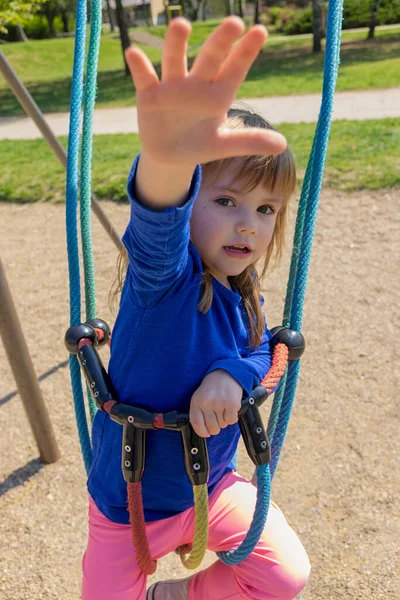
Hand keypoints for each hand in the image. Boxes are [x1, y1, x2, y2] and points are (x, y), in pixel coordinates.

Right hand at [125, 17, 285, 168]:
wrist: (170, 155)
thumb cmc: (200, 143)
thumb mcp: (224, 144)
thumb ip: (250, 141)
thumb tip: (282, 144)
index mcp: (218, 94)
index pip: (235, 69)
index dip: (246, 52)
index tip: (261, 30)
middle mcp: (197, 84)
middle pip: (210, 59)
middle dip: (220, 42)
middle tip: (233, 22)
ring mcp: (172, 87)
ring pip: (175, 61)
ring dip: (176, 44)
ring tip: (181, 24)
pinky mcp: (149, 95)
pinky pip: (144, 78)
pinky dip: (139, 67)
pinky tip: (134, 53)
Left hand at [189, 369, 241, 436]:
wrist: (226, 374)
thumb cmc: (212, 389)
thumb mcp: (200, 397)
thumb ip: (199, 413)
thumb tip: (204, 433)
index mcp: (196, 401)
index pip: (197, 424)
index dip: (202, 432)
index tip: (206, 433)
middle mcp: (207, 403)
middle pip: (212, 428)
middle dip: (216, 427)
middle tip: (217, 418)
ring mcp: (220, 403)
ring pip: (223, 425)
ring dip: (224, 420)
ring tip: (223, 408)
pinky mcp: (232, 404)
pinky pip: (232, 421)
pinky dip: (232, 417)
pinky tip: (230, 409)